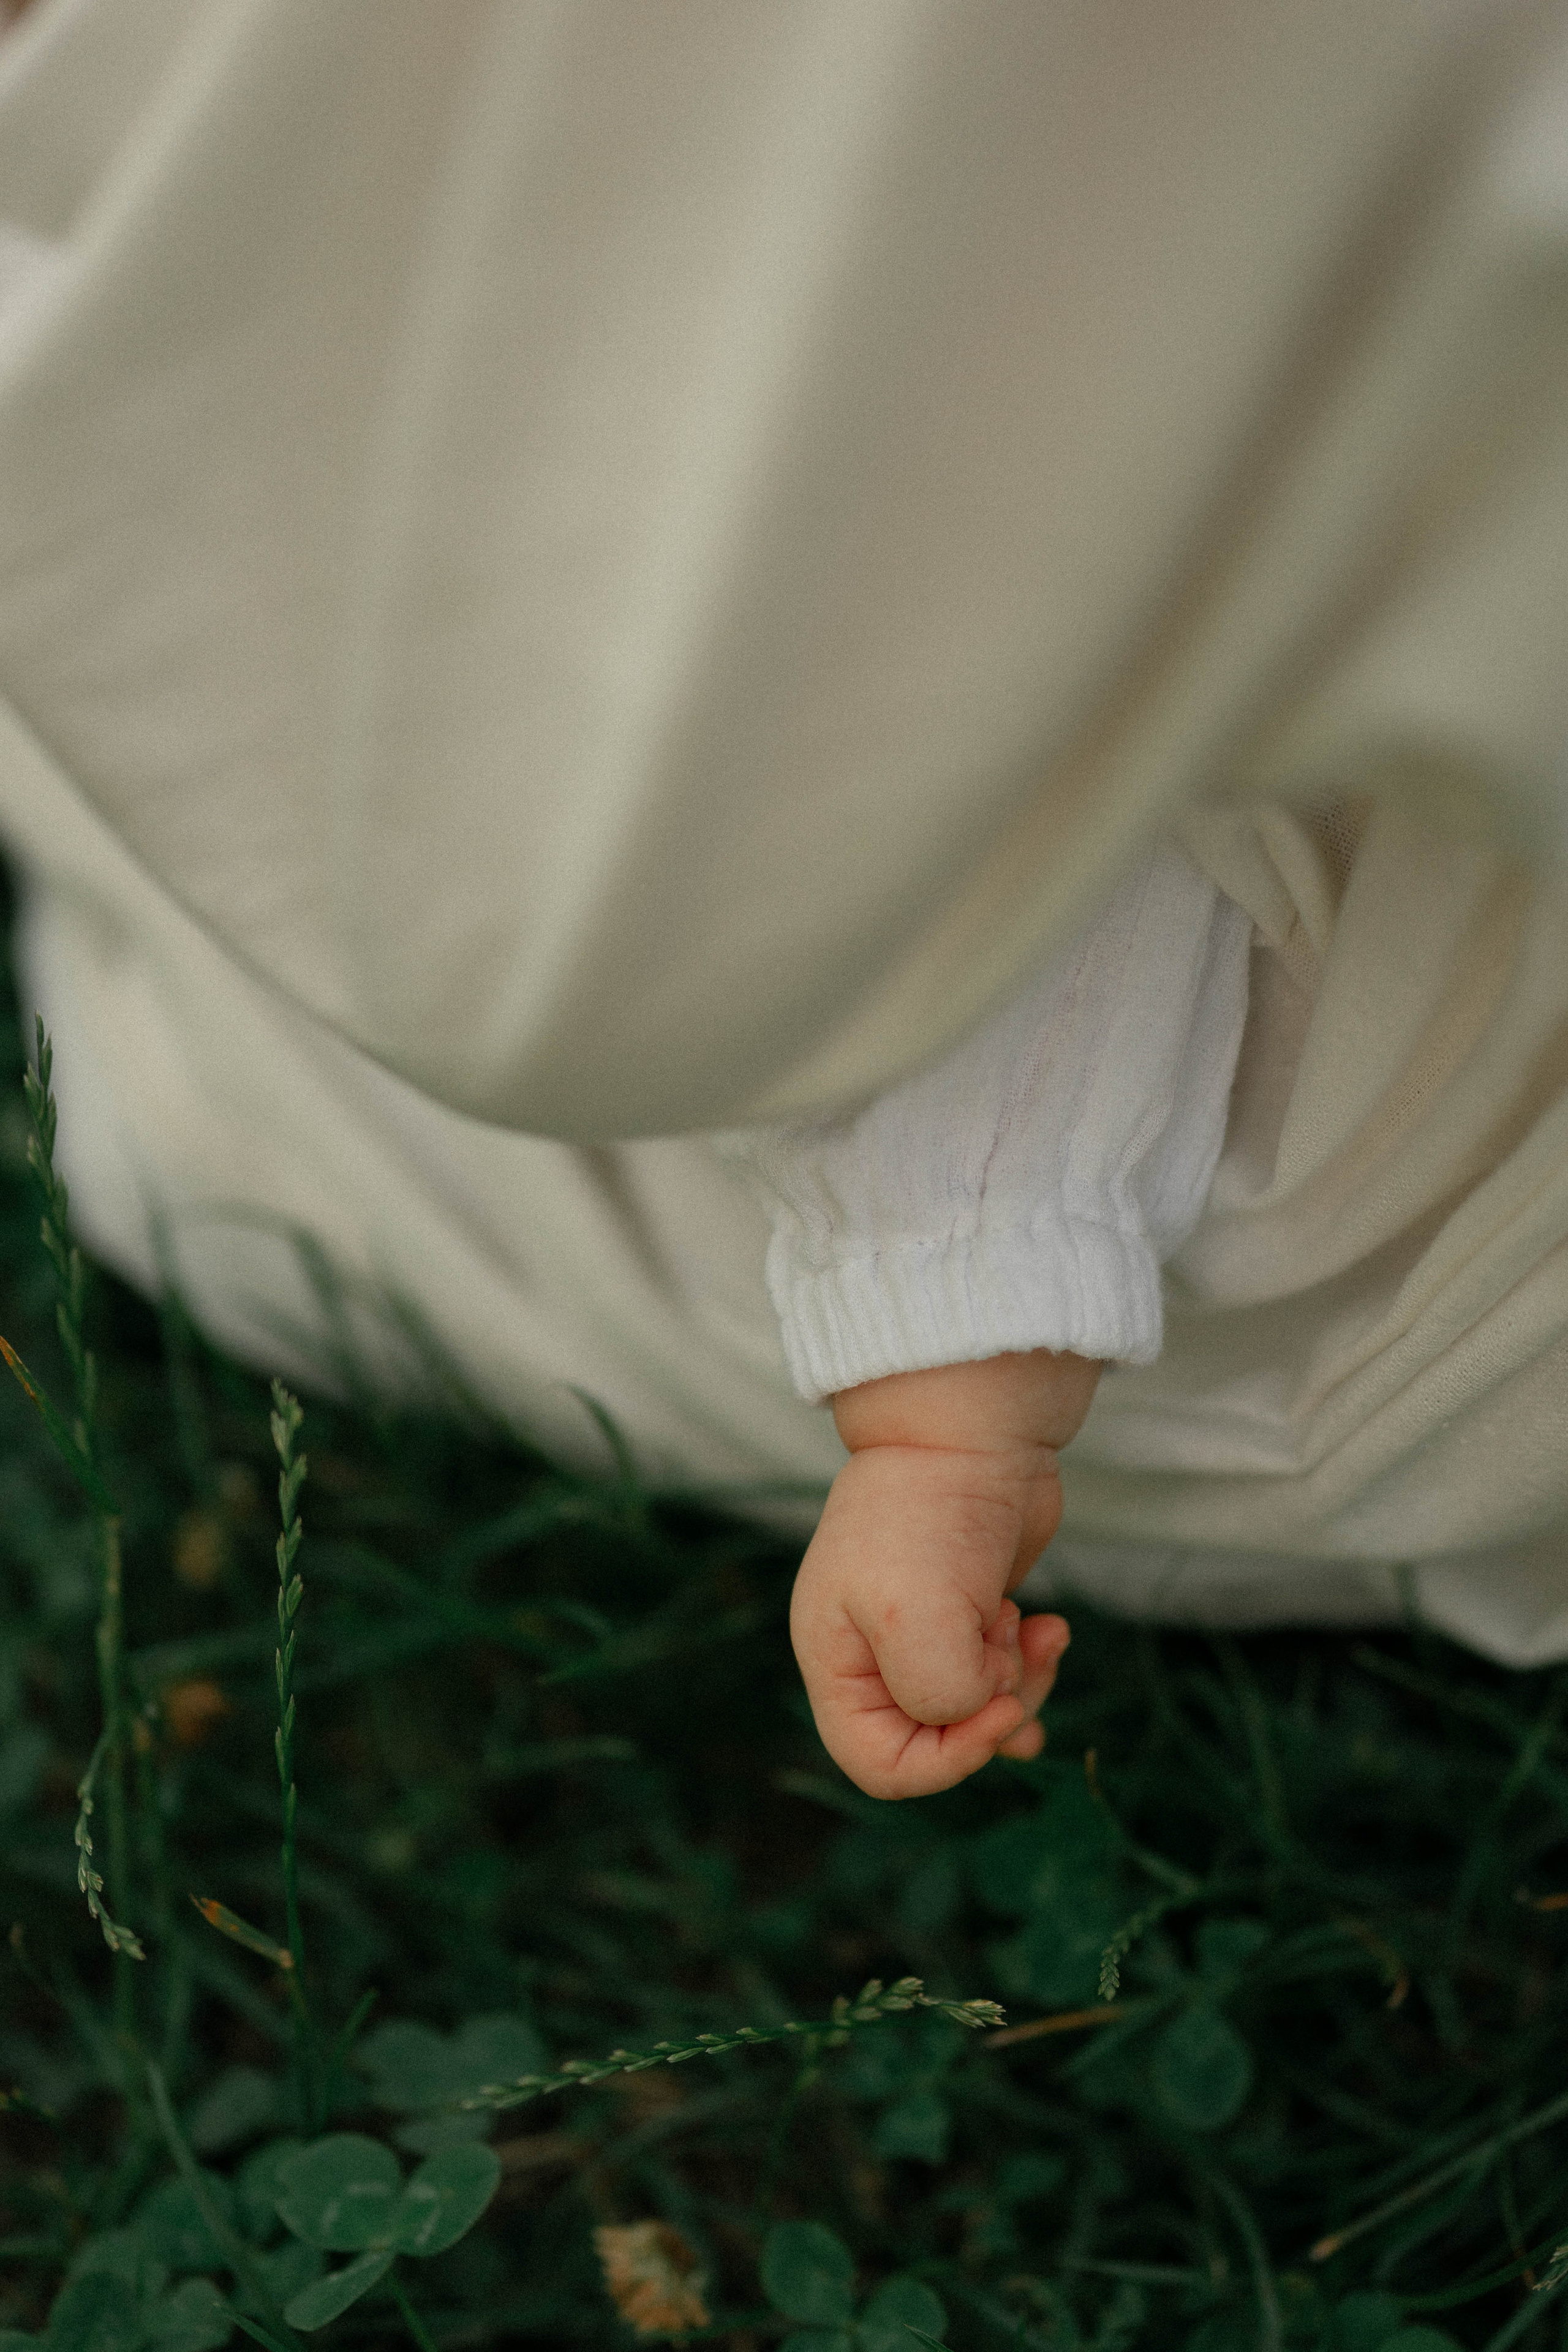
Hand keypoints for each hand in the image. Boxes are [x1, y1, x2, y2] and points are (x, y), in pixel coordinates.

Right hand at [791, 1351, 1100, 1798]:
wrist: (969, 1431)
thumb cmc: (928, 1516)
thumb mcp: (918, 1618)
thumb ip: (937, 1694)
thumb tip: (976, 1709)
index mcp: (838, 1663)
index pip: (877, 1764)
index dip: (945, 1762)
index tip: (995, 1709)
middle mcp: (873, 1656)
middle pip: (936, 1741)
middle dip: (990, 1714)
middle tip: (1014, 1658)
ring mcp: (922, 1634)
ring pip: (976, 1712)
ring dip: (1018, 1688)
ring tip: (1035, 1632)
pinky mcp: (969, 1614)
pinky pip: (1001, 1676)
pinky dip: (1031, 1666)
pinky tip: (1050, 1630)